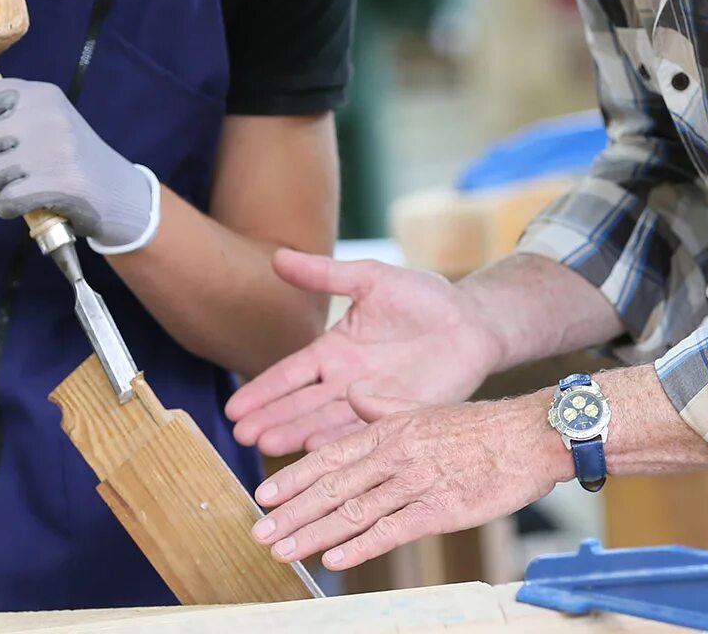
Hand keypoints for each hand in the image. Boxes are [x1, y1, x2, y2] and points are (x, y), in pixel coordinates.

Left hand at [0, 78, 156, 249]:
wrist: (118, 191)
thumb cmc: (65, 157)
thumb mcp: (30, 127)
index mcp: (39, 94)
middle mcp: (47, 115)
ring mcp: (56, 149)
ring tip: (8, 191)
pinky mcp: (62, 183)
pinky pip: (6, 200)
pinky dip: (5, 208)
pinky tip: (18, 206)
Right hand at [225, 252, 504, 455]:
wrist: (474, 321)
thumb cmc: (424, 297)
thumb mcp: (371, 278)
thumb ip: (326, 273)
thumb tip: (277, 256)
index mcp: (334, 352)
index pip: (289, 375)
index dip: (262, 391)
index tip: (232, 408)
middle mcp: (347, 383)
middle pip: (300, 406)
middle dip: (270, 420)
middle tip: (241, 435)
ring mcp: (373, 402)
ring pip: (327, 423)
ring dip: (297, 435)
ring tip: (267, 445)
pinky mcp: (400, 416)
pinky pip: (367, 430)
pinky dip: (342, 441)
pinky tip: (318, 450)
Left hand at [251, 388, 571, 569]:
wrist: (530, 436)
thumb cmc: (480, 426)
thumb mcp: (426, 406)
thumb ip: (383, 406)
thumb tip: (351, 394)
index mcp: (389, 429)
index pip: (330, 456)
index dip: (294, 477)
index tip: (264, 494)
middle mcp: (396, 454)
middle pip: (333, 487)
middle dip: (292, 512)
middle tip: (260, 532)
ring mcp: (416, 482)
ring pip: (355, 511)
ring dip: (314, 534)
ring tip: (283, 551)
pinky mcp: (441, 509)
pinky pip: (392, 530)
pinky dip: (361, 546)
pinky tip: (335, 559)